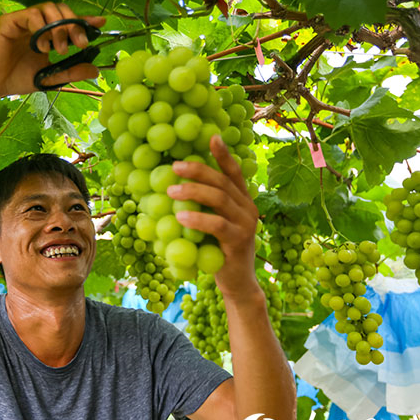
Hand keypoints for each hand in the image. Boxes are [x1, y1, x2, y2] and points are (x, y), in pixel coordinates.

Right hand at [0, 2, 105, 99]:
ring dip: (59, 27)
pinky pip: (31, 14)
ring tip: (59, 49)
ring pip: (48, 9)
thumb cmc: (16, 79)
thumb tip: (95, 70)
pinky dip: (41, 27)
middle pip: (61, 10)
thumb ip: (71, 72)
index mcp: (47, 34)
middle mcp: (37, 24)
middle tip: (80, 44)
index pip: (68, 21)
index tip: (101, 23)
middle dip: (74, 25)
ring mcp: (23, 20)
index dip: (85, 20)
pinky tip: (42, 46)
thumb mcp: (50, 77)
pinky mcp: (10, 21)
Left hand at [166, 135, 260, 298]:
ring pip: (220, 199)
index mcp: (242, 200)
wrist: (237, 282)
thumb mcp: (213, 225)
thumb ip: (204, 207)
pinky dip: (198, 219)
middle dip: (198, 170)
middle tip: (174, 166)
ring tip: (170, 190)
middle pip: (223, 182)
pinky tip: (180, 216)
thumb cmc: (219, 251)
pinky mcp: (239, 241)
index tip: (212, 137)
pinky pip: (218, 225)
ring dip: (193, 192)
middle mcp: (248, 207)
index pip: (234, 172)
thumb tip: (173, 187)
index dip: (223, 154)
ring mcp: (246, 224)